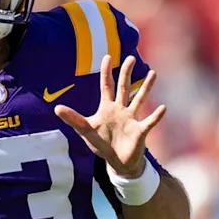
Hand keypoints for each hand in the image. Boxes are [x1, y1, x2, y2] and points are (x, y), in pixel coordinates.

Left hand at [55, 55, 165, 177]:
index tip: (107, 56)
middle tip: (131, 57)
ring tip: (153, 73)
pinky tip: (163, 108)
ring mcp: (132, 119)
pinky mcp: (140, 131)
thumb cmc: (102, 144)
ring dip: (146, 87)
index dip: (106, 72)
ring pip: (140, 99)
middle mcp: (121, 110)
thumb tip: (56, 108)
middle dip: (127, 73)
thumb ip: (73, 119)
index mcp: (107, 108)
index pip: (106, 85)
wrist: (117, 162)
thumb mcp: (85, 130)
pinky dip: (156, 116)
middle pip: (124, 87)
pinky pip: (150, 122)